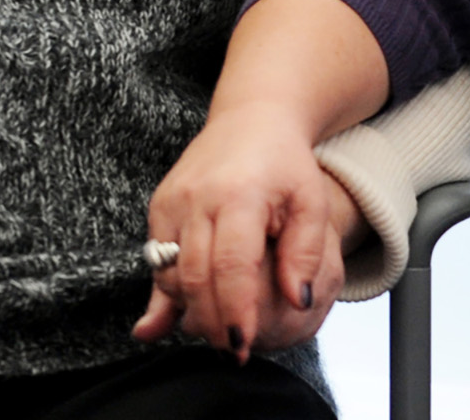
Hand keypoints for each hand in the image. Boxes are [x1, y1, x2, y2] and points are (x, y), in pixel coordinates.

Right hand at [132, 103, 358, 361]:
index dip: (235, 311)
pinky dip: (171, 289)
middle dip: (211, 321)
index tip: (242, 345)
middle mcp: (196, 197)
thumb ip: (305, 253)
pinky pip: (158, 259)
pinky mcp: (158, 205)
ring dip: (190, 309)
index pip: (231, 266)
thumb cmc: (285, 162)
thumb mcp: (311, 202)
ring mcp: (171, 201)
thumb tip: (296, 302)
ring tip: (216, 333)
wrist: (251, 117)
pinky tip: (182, 314)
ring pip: (170, 272)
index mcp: (238, 194)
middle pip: (195, 276)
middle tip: (231, 351)